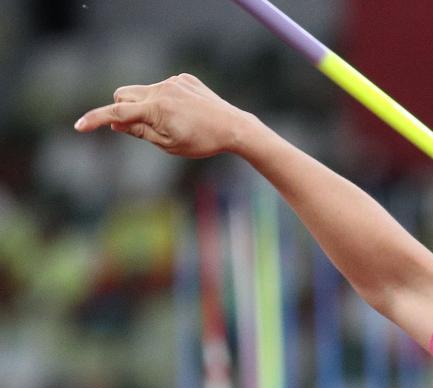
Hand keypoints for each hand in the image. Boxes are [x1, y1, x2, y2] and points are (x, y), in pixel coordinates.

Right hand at [74, 74, 255, 158]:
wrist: (233, 127)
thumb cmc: (202, 142)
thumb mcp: (168, 144)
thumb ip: (140, 132)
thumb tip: (117, 123)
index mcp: (156, 109)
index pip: (118, 114)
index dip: (97, 120)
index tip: (79, 126)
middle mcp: (162, 90)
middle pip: (123, 95)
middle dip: (122, 110)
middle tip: (138, 128)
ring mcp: (173, 81)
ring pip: (142, 91)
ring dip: (144, 105)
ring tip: (170, 121)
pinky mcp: (184, 78)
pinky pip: (163, 87)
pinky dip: (164, 99)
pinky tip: (184, 112)